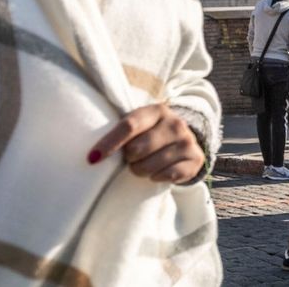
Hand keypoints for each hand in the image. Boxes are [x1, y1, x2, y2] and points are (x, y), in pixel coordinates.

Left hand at [88, 103, 204, 183]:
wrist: (184, 141)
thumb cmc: (150, 134)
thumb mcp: (139, 125)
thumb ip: (120, 131)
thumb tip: (93, 155)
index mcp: (157, 110)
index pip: (129, 126)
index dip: (110, 143)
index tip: (93, 158)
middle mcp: (175, 123)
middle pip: (138, 149)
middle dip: (129, 159)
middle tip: (132, 157)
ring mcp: (187, 141)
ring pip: (151, 166)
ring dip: (141, 170)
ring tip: (143, 165)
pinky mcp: (195, 159)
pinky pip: (168, 175)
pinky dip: (157, 177)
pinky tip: (157, 172)